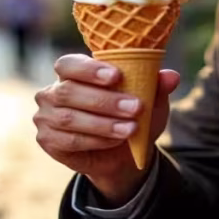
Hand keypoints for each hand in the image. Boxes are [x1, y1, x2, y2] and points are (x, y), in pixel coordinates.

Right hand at [34, 53, 178, 204]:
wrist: (123, 155)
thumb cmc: (131, 116)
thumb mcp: (148, 101)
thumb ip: (156, 86)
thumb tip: (172, 76)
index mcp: (71, 72)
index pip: (69, 64)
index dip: (89, 69)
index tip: (117, 76)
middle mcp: (52, 92)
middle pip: (69, 92)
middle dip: (105, 101)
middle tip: (135, 107)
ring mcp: (46, 117)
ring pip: (70, 118)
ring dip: (103, 124)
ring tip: (131, 128)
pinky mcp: (48, 140)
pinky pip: (71, 140)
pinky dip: (96, 140)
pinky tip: (116, 140)